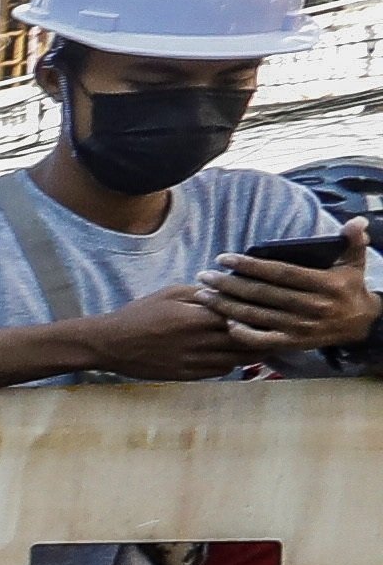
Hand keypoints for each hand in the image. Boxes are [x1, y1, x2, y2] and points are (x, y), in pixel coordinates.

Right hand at [80, 287, 270, 380]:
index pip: (242, 316)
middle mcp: (200, 341)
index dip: (260, 315)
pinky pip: (220, 370)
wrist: (110, 344)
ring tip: (266, 345)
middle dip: (264, 336)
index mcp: (197, 317)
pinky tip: (235, 357)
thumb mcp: (169, 293)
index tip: (275, 311)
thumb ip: (201, 292)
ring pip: (237, 359)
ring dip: (253, 353)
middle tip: (280, 331)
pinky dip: (232, 363)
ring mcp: (194, 361)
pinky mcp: (187, 375)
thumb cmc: (139, 314)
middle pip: (245, 341)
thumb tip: (227, 290)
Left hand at [198, 230, 375, 356]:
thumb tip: (356, 221)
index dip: (250, 265)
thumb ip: (352, 241)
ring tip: (203, 295)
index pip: (280, 273)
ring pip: (257, 316)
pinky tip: (225, 321)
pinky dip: (243, 333)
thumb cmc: (350, 288)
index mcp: (324, 284)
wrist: (362, 324)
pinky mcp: (293, 343)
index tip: (224, 258)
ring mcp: (300, 327)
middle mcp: (311, 307)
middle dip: (229, 284)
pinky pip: (262, 340)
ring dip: (226, 306)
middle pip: (262, 294)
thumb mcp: (355, 262)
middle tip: (204, 276)